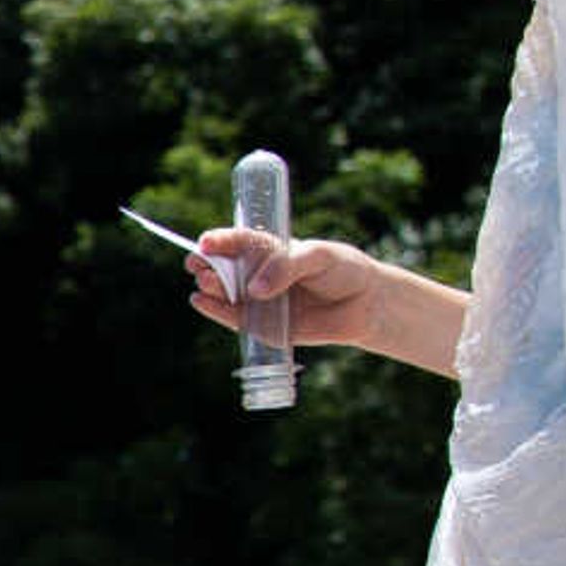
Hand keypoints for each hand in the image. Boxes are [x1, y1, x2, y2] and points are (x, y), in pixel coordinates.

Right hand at [190, 227, 386, 351]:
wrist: (365, 305)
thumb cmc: (344, 271)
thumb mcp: (319, 257)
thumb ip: (285, 268)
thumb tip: (254, 290)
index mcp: (271, 250)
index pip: (239, 242)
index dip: (219, 240)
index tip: (205, 242)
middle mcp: (258, 274)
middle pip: (223, 267)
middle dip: (207, 264)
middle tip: (200, 266)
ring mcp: (258, 300)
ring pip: (223, 292)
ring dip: (210, 286)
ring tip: (207, 283)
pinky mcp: (260, 325)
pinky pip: (231, 318)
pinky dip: (213, 311)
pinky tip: (200, 301)